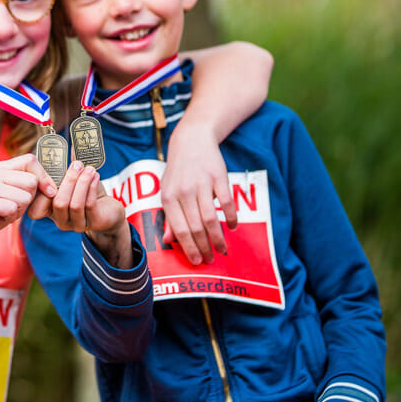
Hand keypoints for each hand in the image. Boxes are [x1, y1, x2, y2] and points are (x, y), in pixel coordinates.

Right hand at [0, 154, 55, 252]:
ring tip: (2, 213)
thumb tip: (52, 187)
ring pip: (24, 198)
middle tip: (13, 207)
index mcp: (0, 168)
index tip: (49, 192)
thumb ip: (25, 187)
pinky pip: (12, 209)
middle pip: (31, 182)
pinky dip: (9, 218)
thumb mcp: (9, 195)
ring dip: (18, 211)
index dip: (44, 176)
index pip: (30, 160)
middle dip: (29, 200)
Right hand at [28, 160, 131, 267]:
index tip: (50, 174)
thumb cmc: (88, 194)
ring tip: (89, 169)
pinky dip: (92, 188)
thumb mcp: (75, 181)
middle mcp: (61, 220)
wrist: (108, 210)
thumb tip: (72, 142)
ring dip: (82, 183)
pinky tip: (96, 176)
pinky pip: (89, 205)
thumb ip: (70, 166)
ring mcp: (77, 224)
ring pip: (75, 204)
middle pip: (58, 203)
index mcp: (51, 210)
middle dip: (68, 181)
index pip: (35, 211)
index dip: (39, 194)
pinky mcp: (93, 222)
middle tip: (77, 165)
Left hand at [161, 121, 237, 264]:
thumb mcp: (167, 191)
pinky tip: (233, 227)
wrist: (192, 140)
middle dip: (204, 247)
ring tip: (223, 249)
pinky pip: (226, 202)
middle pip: (196, 227)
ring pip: (211, 218)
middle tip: (211, 259)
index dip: (189, 248)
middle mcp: (184, 191)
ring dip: (218, 237)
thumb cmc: (178, 171)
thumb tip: (168, 241)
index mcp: (169, 197)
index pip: (179, 229)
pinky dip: (231, 217)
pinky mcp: (218, 176)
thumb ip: (169, 216)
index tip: (196, 262)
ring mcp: (202, 184)